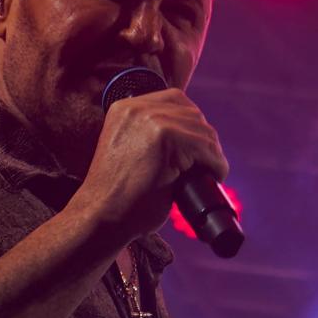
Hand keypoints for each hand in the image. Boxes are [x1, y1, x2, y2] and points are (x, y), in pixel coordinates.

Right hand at [67, 88, 227, 246]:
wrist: (101, 217)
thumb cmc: (118, 196)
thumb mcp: (128, 152)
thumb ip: (149, 136)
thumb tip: (190, 137)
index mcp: (125, 108)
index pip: (175, 100)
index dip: (192, 124)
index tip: (197, 149)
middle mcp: (136, 108)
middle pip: (192, 113)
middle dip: (204, 140)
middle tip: (206, 166)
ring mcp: (150, 120)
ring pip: (203, 130)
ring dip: (212, 154)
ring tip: (210, 173)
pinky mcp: (165, 137)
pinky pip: (206, 146)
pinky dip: (216, 164)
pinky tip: (214, 176)